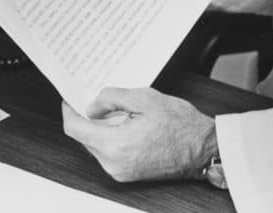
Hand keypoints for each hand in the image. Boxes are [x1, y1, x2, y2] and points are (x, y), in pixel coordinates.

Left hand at [62, 87, 217, 181]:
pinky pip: (108, 154)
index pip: (75, 128)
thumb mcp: (145, 98)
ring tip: (122, 112)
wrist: (203, 149)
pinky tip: (128, 125)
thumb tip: (92, 106)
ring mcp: (120, 172)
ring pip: (96, 146)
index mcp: (115, 144)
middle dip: (89, 118)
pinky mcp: (127, 175)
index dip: (69, 111)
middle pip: (84, 138)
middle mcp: (113, 163)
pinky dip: (112, 139)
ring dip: (102, 128)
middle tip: (101, 100)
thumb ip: (112, 98)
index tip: (70, 100)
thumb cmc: (181, 125)